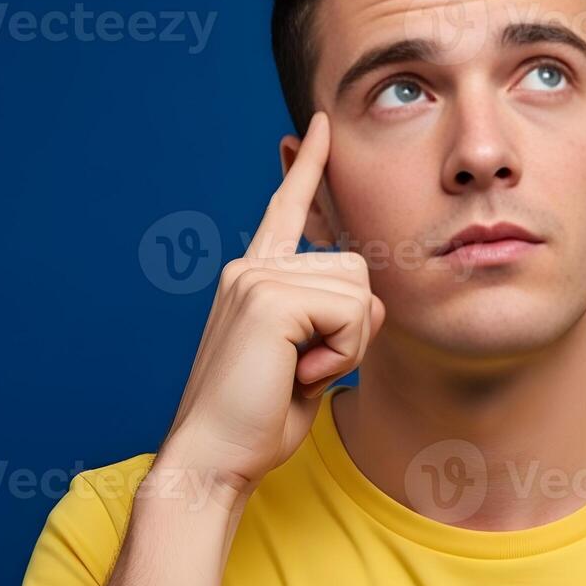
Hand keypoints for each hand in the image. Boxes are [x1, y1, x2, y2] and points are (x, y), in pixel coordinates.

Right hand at [155, 111, 384, 501]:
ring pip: (359, 289)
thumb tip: (370, 300)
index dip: (309, 169)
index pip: (287, 211)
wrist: (214, 460)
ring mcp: (255, 277)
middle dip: (353, 330)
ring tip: (297, 373)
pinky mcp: (267, 297)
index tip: (321, 125)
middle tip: (305, 370)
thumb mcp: (310, 362)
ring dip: (347, 344)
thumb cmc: (259, 421)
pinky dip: (339, 353)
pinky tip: (296, 375)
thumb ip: (337, 321)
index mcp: (255, 278)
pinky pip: (350, 313)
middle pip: (357, 269)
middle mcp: (250, 267)